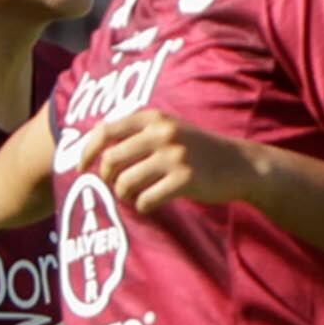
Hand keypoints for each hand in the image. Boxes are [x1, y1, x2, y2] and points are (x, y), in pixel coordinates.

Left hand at [84, 111, 262, 213]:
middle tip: (117, 186)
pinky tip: (153, 202)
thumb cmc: (197, 150)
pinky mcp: (185, 180)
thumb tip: (93, 148)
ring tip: (137, 195)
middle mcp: (162, 133)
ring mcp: (174, 156)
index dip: (86, 152)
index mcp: (153, 118)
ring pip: (124, 183)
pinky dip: (144, 206)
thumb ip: (136, 133)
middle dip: (108, 179)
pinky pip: (145, 200)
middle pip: (110, 161)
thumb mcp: (168, 128)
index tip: (81, 169)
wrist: (241, 164)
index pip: (105, 131)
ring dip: (125, 195)